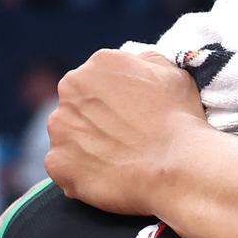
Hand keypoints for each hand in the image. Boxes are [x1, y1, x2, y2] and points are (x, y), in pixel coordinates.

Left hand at [45, 49, 207, 215]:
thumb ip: (146, 62)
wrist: (177, 167)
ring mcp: (60, 127)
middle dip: (97, 118)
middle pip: (78, 104)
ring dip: (87, 144)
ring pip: (69, 134)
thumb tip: (136, 63)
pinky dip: (82, 172)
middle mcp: (71, 89)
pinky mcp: (58, 162)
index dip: (116, 99)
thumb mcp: (173, 73)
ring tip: (119, 159)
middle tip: (125, 137)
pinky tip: (110, 176)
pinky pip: (66, 166)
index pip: (99, 79)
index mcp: (98, 64)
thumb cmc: (180, 119)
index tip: (132, 115)